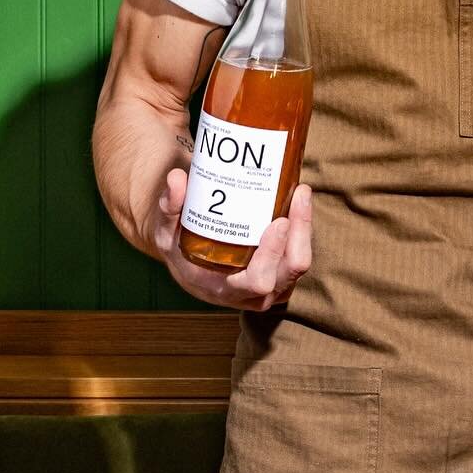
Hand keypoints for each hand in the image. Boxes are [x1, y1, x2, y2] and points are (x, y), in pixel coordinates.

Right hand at [152, 169, 312, 310]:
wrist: (190, 264)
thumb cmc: (180, 249)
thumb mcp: (167, 232)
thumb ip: (169, 207)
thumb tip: (175, 179)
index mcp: (224, 288)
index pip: (258, 281)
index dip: (272, 254)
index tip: (279, 221)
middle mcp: (252, 293)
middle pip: (290, 270)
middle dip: (299, 233)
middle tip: (298, 197)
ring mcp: (271, 285)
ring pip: (299, 262)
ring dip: (304, 228)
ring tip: (301, 193)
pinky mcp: (281, 273)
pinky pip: (299, 254)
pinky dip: (303, 230)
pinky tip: (298, 201)